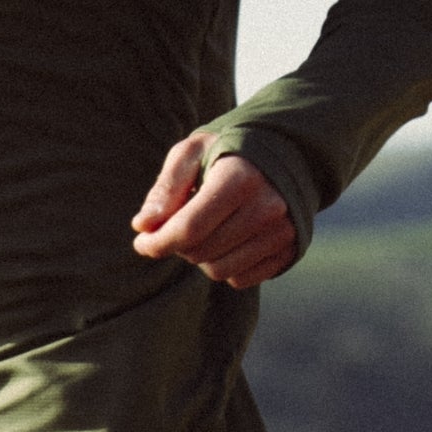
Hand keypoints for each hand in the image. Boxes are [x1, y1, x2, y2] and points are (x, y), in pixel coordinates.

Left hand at [132, 134, 296, 287]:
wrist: (283, 153)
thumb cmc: (225, 152)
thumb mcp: (191, 153)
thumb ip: (166, 188)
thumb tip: (142, 226)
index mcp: (240, 178)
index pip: (190, 228)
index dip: (158, 241)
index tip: (141, 241)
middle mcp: (267, 207)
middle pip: (201, 251)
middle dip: (178, 244)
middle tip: (176, 225)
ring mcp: (283, 232)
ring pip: (219, 271)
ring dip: (200, 257)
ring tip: (204, 229)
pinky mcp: (289, 251)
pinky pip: (241, 279)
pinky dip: (225, 265)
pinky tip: (226, 239)